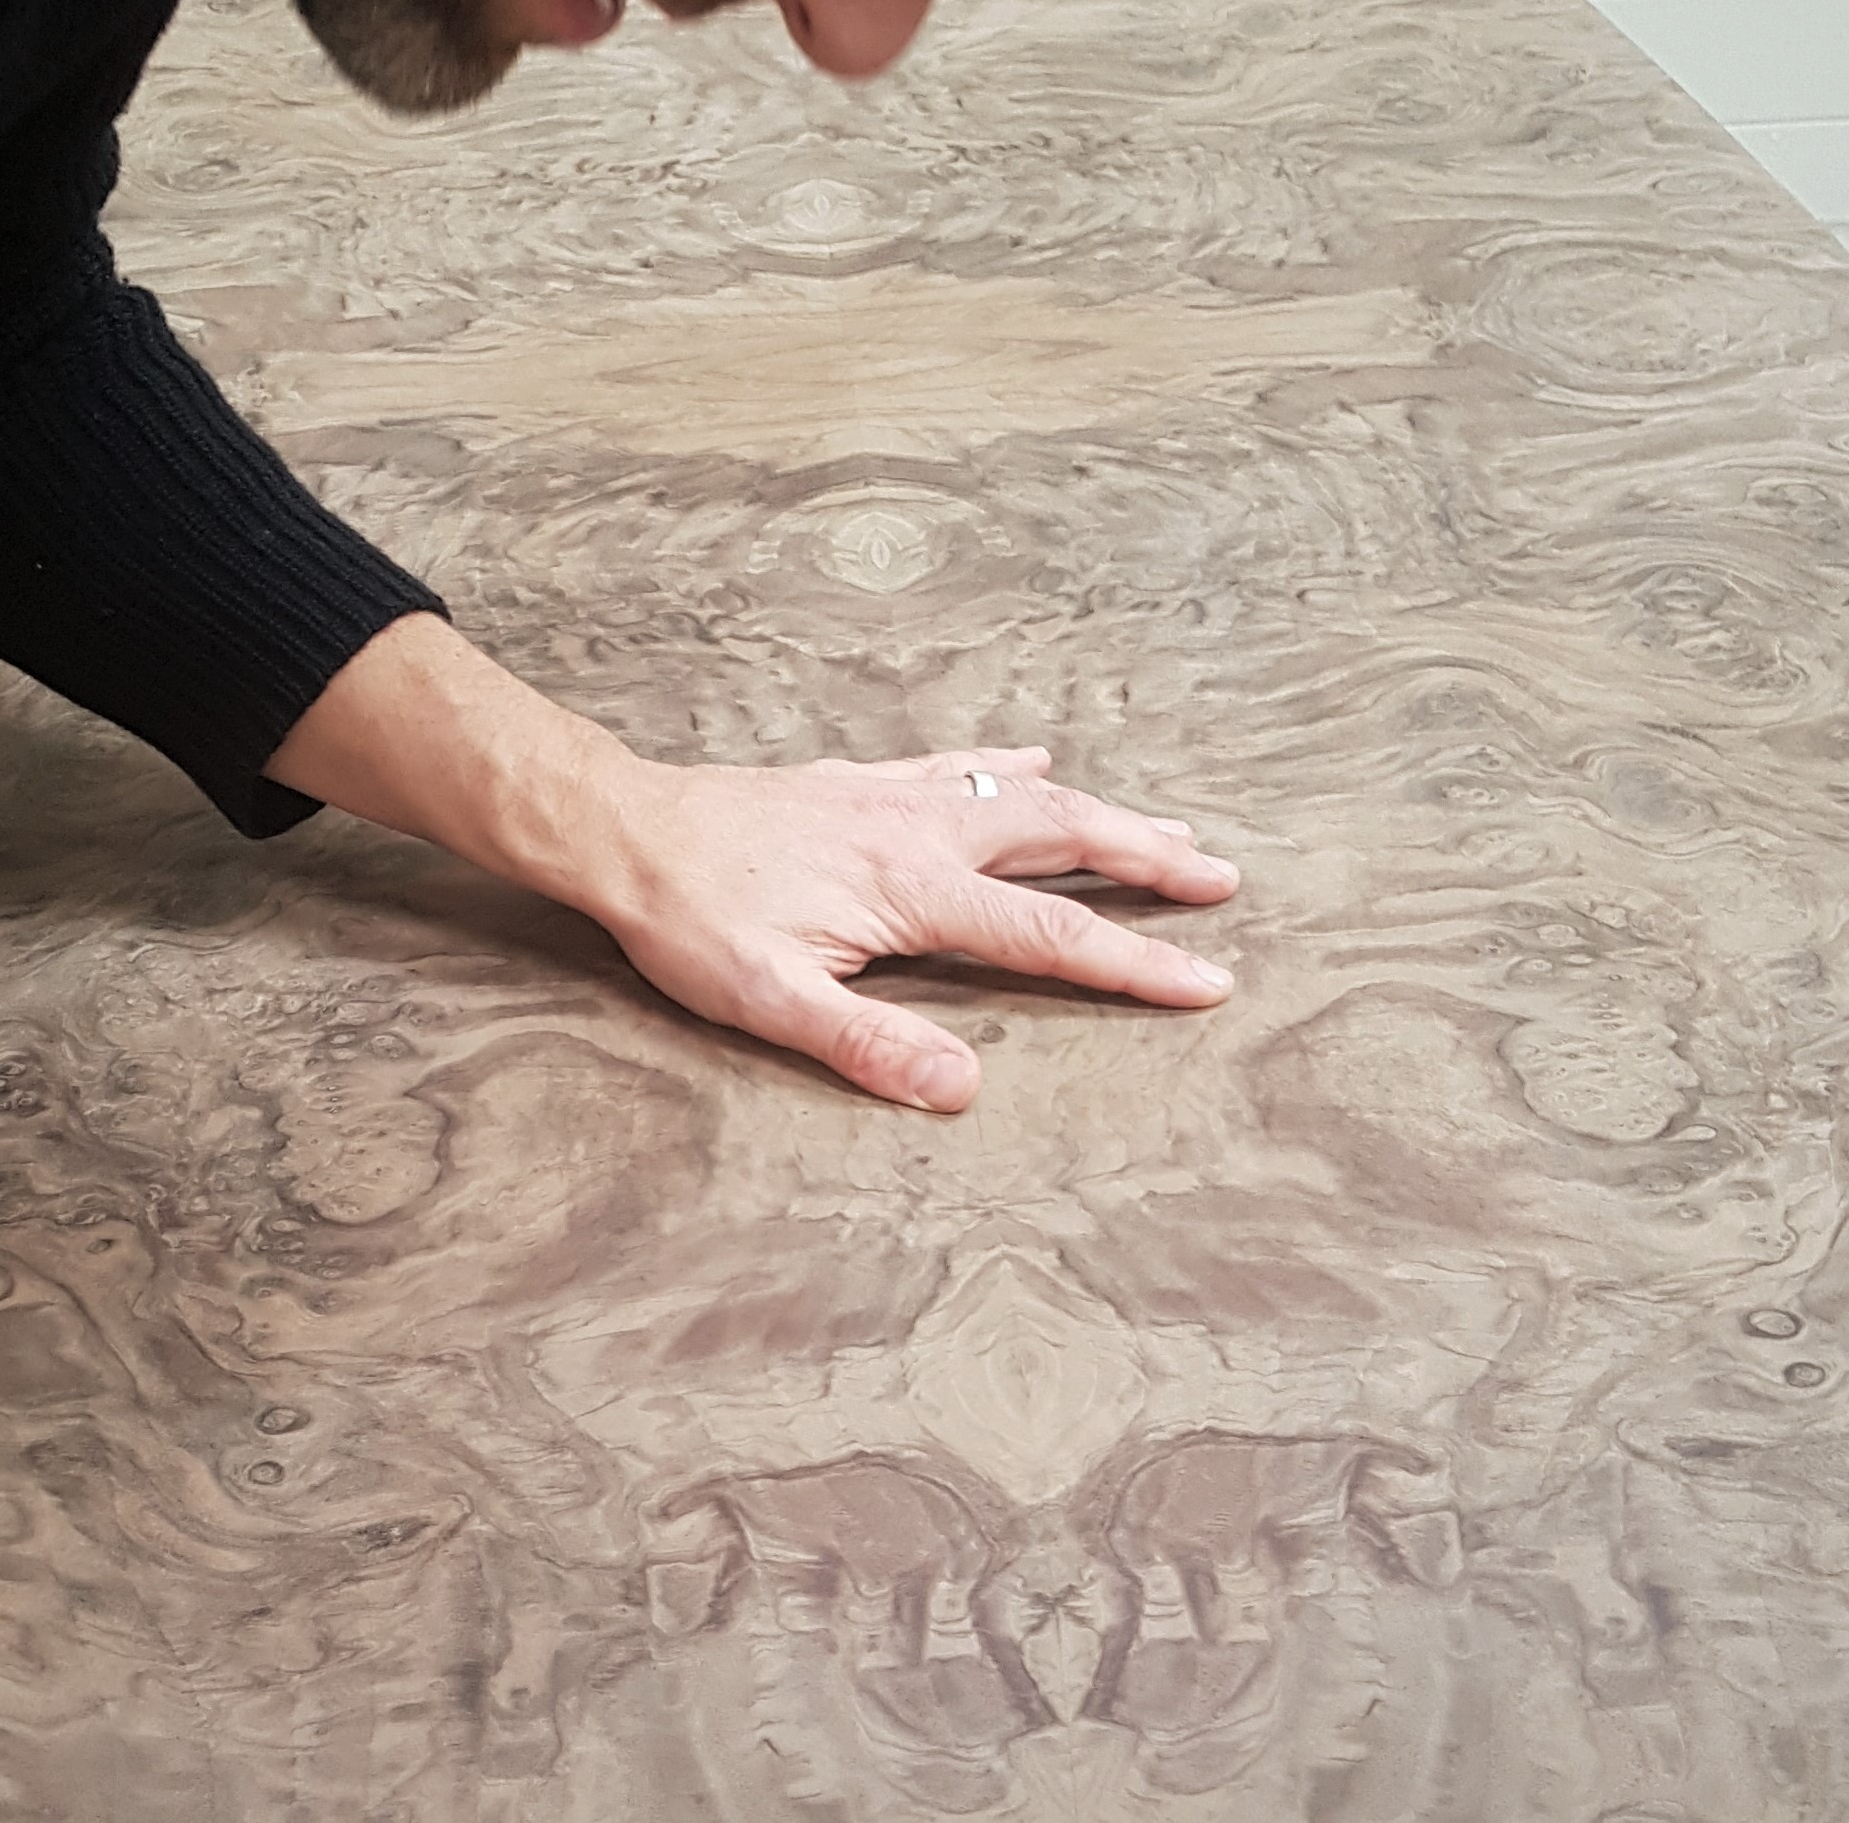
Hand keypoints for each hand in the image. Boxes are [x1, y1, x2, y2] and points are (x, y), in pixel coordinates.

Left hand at [269, 619, 1241, 1110]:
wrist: (625, 828)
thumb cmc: (691, 919)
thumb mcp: (769, 1003)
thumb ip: (869, 1047)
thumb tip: (965, 1089)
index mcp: (916, 893)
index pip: (1052, 936)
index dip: (1136, 963)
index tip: (1209, 982)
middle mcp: (923, 832)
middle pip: (1066, 839)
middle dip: (1150, 862)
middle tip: (1223, 883)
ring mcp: (896, 798)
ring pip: (1028, 795)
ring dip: (1104, 813)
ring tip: (1168, 831)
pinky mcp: (862, 782)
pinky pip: (961, 765)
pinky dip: (1013, 766)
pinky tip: (1036, 758)